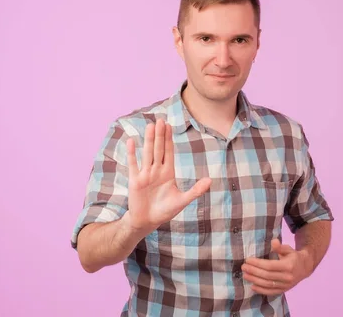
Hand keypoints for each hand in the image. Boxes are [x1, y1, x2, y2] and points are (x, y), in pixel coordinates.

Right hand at [125, 118, 211, 233]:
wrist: (147, 222)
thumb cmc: (165, 211)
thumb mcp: (182, 201)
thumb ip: (196, 191)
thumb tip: (210, 180)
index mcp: (168, 173)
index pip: (168, 152)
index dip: (168, 139)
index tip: (169, 126)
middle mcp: (156, 170)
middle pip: (158, 149)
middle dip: (160, 135)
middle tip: (161, 120)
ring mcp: (145, 174)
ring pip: (148, 153)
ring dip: (148, 140)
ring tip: (150, 126)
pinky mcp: (135, 181)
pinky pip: (133, 164)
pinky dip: (132, 154)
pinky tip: (131, 141)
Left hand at [241, 238, 310, 294]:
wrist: (305, 268)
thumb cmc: (293, 256)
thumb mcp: (288, 249)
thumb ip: (280, 247)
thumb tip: (273, 241)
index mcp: (288, 266)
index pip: (270, 266)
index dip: (258, 263)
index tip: (248, 260)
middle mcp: (287, 277)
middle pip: (267, 275)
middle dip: (254, 271)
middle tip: (243, 267)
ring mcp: (286, 285)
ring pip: (268, 284)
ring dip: (255, 280)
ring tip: (245, 275)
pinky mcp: (284, 290)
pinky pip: (271, 292)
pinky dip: (261, 290)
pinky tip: (252, 287)